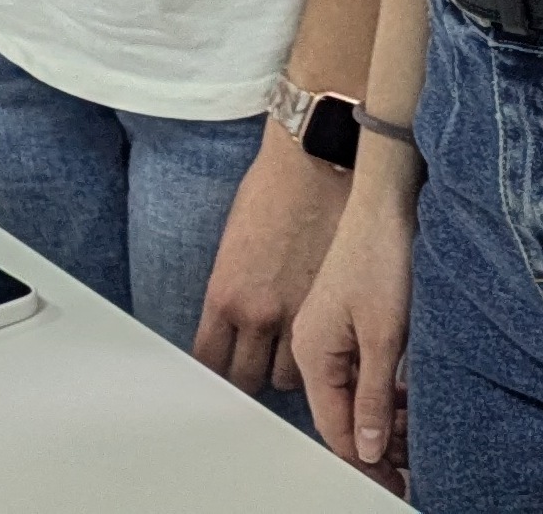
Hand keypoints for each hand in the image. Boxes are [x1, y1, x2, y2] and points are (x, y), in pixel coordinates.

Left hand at [194, 125, 348, 397]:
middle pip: (246, 380)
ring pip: (288, 379)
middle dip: (252, 374)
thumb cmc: (270, 191)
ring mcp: (298, 315)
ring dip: (290, 370)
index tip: (223, 372)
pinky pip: (324, 360)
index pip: (209, 362)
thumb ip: (231, 291)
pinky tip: (324, 350)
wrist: (314, 163)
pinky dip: (322, 361)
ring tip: (296, 354)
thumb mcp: (232, 245)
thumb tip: (233, 326)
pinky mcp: (333, 308)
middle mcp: (257, 314)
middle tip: (261, 364)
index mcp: (224, 295)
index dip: (216, 374)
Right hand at [295, 156, 417, 477]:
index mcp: (312, 352)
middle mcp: (313, 347)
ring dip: (383, 418)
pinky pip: (360, 372)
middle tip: (413, 463)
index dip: (365, 461)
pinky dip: (384, 391)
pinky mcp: (347, 321)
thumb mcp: (385, 335)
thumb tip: (369, 450)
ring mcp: (329, 334)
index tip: (393, 482)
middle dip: (377, 443)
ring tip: (416, 431)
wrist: (386, 198)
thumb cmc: (381, 255)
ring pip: (353, 396)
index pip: (335, 428)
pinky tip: (408, 398)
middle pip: (342, 415)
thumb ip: (375, 396)